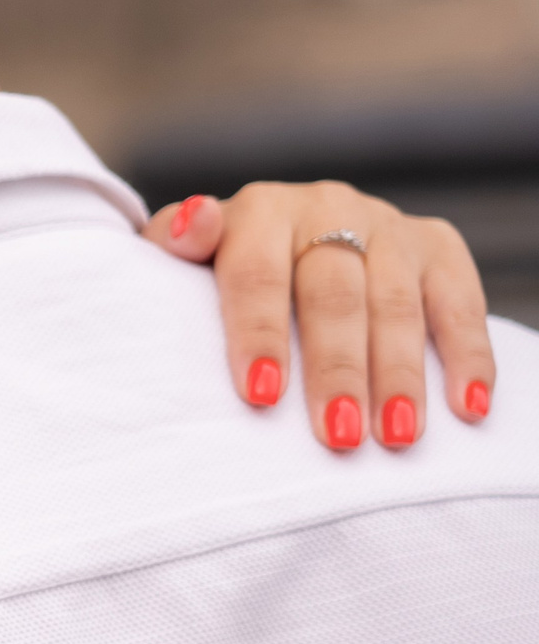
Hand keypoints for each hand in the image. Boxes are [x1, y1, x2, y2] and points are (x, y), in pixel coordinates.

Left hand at [147, 183, 495, 450]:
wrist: (284, 234)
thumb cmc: (220, 269)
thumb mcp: (185, 258)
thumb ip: (175, 243)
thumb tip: (193, 223)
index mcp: (259, 212)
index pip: (257, 274)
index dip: (259, 333)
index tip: (261, 396)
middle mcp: (326, 207)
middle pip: (333, 294)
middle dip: (335, 369)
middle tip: (336, 434)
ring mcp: (385, 225)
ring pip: (396, 303)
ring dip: (400, 374)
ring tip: (395, 436)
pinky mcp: (435, 244)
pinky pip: (460, 300)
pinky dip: (468, 354)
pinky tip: (467, 407)